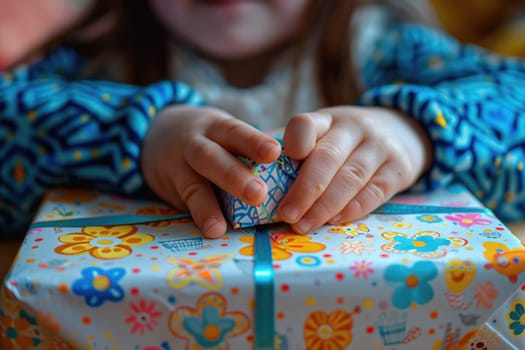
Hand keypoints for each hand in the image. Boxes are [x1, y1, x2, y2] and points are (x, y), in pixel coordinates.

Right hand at [141, 105, 281, 237]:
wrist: (158, 131)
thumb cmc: (209, 138)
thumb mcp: (224, 133)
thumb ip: (248, 151)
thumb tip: (292, 178)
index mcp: (217, 127)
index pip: (235, 131)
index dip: (254, 141)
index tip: (275, 152)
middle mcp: (196, 143)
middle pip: (212, 157)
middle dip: (235, 176)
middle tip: (259, 194)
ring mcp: (179, 165)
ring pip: (194, 182)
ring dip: (208, 206)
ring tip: (222, 225)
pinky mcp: (170, 185)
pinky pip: (184, 200)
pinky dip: (199, 215)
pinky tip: (213, 229)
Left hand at [277, 106, 432, 233]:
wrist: (403, 131)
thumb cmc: (348, 141)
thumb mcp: (325, 133)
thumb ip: (298, 151)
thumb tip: (260, 179)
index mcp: (327, 120)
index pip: (306, 124)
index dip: (294, 142)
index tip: (282, 163)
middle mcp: (354, 128)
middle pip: (327, 157)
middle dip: (305, 189)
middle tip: (287, 215)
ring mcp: (379, 147)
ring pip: (350, 177)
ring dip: (324, 205)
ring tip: (304, 225)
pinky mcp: (398, 169)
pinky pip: (375, 191)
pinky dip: (353, 208)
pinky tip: (335, 220)